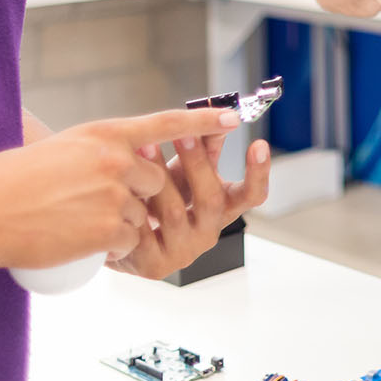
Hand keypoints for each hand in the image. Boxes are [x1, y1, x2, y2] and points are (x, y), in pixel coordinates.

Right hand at [0, 107, 239, 270]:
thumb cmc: (10, 179)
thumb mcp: (62, 146)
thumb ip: (101, 150)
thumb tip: (130, 157)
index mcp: (105, 133)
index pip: (164, 123)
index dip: (202, 121)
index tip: (233, 116)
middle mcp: (115, 159)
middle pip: (154, 182)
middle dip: (135, 199)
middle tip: (92, 204)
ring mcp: (114, 194)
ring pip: (141, 216)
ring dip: (118, 225)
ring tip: (74, 220)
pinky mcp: (107, 228)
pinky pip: (128, 242)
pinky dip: (111, 247)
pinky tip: (81, 240)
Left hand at [110, 131, 272, 278]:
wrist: (123, 235)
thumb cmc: (159, 199)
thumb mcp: (183, 169)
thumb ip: (203, 146)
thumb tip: (217, 115)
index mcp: (222, 210)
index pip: (252, 195)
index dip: (258, 172)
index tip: (258, 144)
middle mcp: (208, 233)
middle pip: (212, 199)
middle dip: (197, 163)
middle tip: (184, 134)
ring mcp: (184, 252)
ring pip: (174, 213)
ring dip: (158, 176)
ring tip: (143, 147)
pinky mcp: (155, 265)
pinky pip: (144, 230)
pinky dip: (134, 204)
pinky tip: (122, 185)